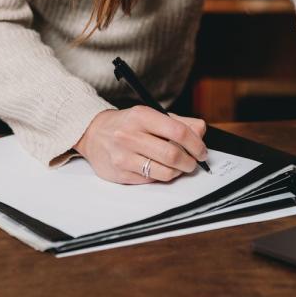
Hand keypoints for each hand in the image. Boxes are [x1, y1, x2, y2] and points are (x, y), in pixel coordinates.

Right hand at [74, 106, 208, 184]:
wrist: (93, 134)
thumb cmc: (128, 124)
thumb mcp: (151, 115)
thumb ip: (179, 122)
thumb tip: (201, 131)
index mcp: (142, 116)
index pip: (178, 131)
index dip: (196, 144)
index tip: (202, 151)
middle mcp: (130, 135)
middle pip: (172, 154)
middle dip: (190, 162)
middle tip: (193, 162)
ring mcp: (124, 156)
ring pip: (164, 172)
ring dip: (178, 172)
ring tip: (179, 167)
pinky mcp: (120, 174)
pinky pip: (151, 181)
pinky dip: (161, 176)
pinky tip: (160, 169)